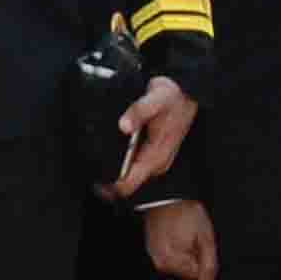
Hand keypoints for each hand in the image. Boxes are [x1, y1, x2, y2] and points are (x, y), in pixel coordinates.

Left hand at [107, 76, 196, 199]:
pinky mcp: (155, 156)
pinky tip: (115, 153)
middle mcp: (158, 163)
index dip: (110, 188)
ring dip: (116, 171)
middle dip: (110, 179)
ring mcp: (157, 160)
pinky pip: (135, 167)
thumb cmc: (172, 96)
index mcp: (157, 155)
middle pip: (128, 183)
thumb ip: (138, 112)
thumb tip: (124, 126)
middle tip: (94, 171)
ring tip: (101, 161)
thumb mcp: (155, 99)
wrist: (186, 92)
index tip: (95, 183)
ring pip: (131, 176)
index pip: (130, 183)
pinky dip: (123, 163)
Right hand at [142, 198, 218, 279]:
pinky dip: (178, 244)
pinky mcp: (152, 246)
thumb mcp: (205, 237)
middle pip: (187, 269)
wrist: (168, 195)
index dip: (203, 257)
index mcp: (171, 261)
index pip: (196, 273)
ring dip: (186, 249)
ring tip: (185, 231)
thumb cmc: (187, 213)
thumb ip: (208, 263)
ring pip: (180, 261)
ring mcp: (154, 254)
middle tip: (193, 234)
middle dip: (194, 254)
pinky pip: (171, 253)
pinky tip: (178, 231)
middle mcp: (159, 261)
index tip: (199, 241)